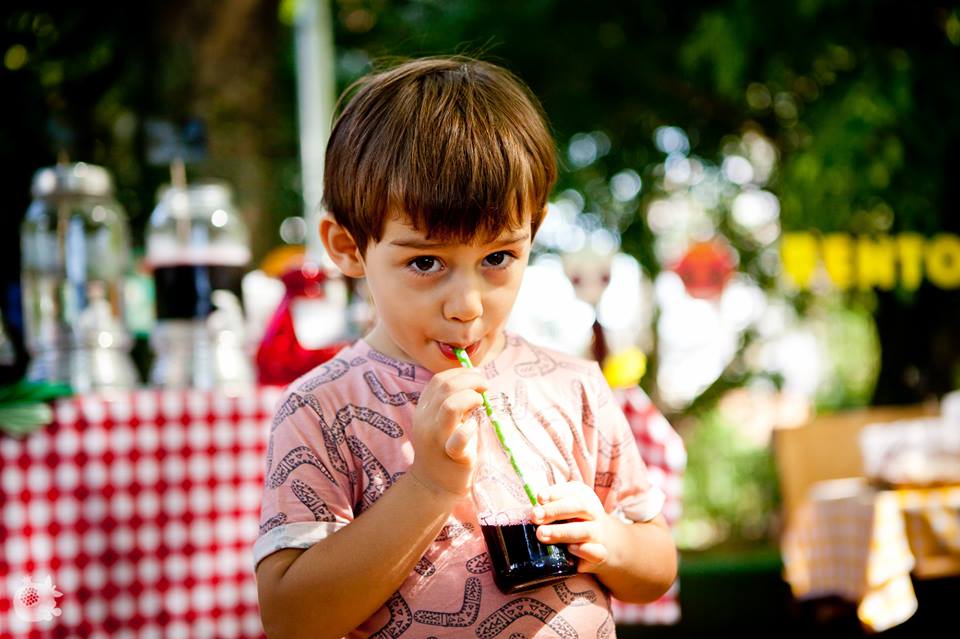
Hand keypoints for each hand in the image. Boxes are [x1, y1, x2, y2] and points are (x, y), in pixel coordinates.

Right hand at [408, 367, 487, 497]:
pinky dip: (471, 428)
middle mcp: (426, 421)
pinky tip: (475, 427)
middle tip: (485, 387)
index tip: (477, 375)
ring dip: (471, 397)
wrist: (433, 485)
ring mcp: (437, 439)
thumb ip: (454, 402)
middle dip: (471, 380)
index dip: (461, 372)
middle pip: (445, 387)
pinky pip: (460, 438)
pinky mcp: (452, 456)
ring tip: (481, 403)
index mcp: (424, 409)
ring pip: (450, 406)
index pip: (439, 380)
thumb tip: (478, 379)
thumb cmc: (445, 448)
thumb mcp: (443, 421)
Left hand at [531, 481, 614, 570]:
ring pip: (584, 530)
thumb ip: (549, 507)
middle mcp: (593, 512)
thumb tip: (533, 511)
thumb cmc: (574, 521)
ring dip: (561, 532)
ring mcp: (598, 533)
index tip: (539, 498)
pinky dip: (583, 549)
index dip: (554, 493)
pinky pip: (595, 551)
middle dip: (555, 511)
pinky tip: (570, 549)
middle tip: (535, 516)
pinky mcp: (600, 553)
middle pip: (579, 506)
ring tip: (541, 534)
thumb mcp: (562, 509)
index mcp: (583, 496)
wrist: (603, 542)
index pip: (572, 491)